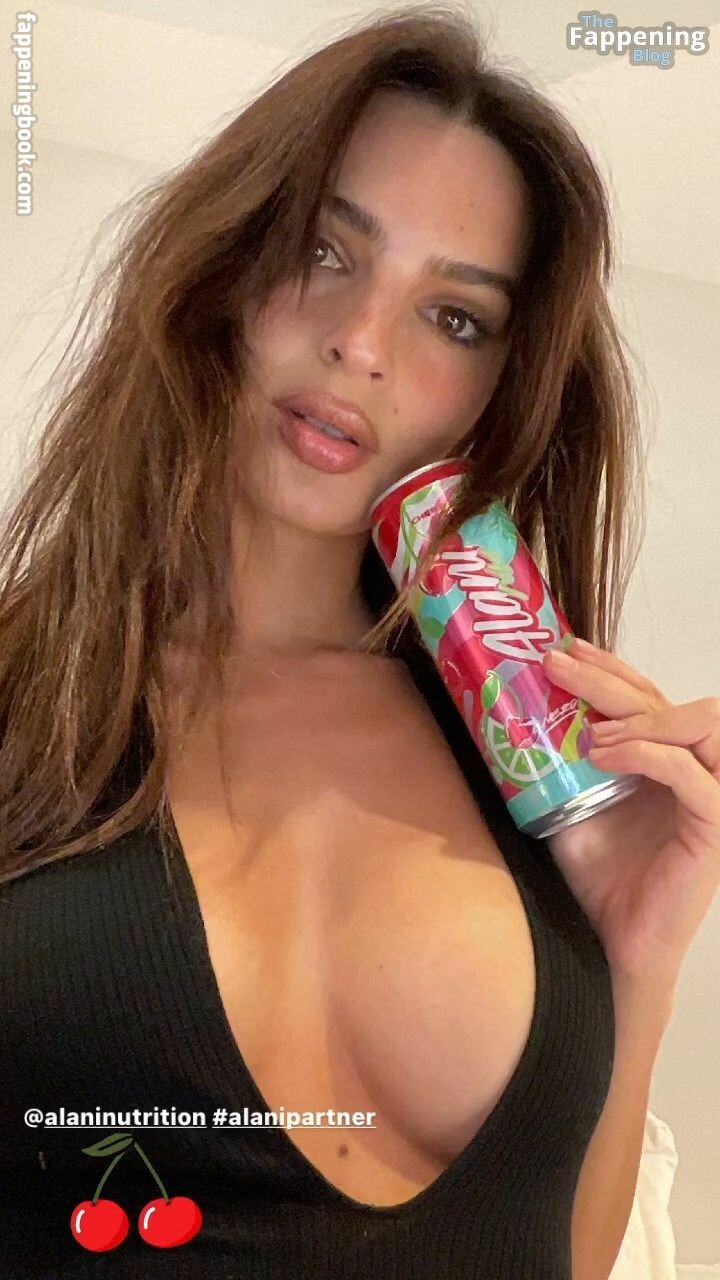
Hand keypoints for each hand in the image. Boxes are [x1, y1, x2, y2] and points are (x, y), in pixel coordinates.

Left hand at [541, 637, 719, 998]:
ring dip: (641, 714)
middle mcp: (695, 771)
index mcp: (664, 761)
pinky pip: (692, 775)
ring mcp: (711, 797)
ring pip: (701, 725)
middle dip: (612, 677)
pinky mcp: (713, 828)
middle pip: (670, 701)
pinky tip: (603, 753)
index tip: (566, 647)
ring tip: (589, 728)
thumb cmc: (594, 878)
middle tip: (557, 664)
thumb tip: (504, 716)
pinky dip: (648, 754)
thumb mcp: (566, 803)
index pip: (650, 696)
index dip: (611, 667)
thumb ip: (554, 761)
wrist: (606, 942)